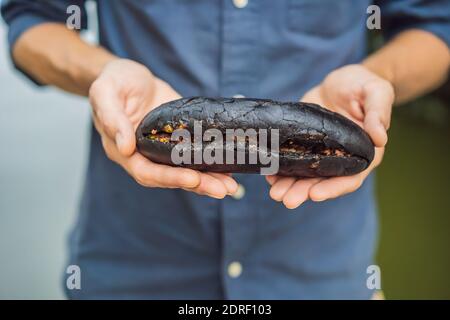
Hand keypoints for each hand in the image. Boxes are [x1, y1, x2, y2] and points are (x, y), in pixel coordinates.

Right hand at [89, 59, 237, 197]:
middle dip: (198, 184)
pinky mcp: (180, 140)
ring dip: (209, 180)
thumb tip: (126, 147)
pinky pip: (195, 156)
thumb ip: (112, 117)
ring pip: (186, 171)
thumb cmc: (114, 81)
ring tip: (230, 187)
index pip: (147, 172)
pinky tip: (229, 169)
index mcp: (125, 150)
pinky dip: (211, 165)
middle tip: (223, 189)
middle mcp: (146, 156)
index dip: (169, 178)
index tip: (192, 178)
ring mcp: (164, 149)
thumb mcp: (105, 92)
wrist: (131, 75)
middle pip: (171, 178)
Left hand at [266, 64, 393, 208]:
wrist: (340, 80)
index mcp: (362, 153)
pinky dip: (280, 170)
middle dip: (303, 192)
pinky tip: (269, 175)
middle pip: (323, 183)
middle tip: (285, 199)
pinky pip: (292, 162)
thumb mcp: (376, 91)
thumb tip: (381, 138)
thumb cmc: (363, 85)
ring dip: (289, 187)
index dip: (333, 188)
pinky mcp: (304, 145)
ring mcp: (320, 154)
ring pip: (305, 177)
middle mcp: (340, 159)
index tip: (314, 194)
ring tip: (274, 193)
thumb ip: (378, 113)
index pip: (350, 178)